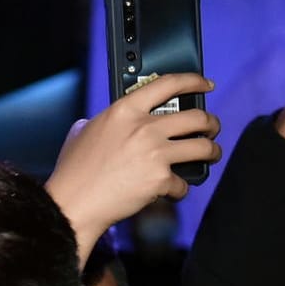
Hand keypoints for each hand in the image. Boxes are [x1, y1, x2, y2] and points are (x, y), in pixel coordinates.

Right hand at [44, 74, 220, 255]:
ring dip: (212, 151)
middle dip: (211, 122)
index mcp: (125, 111)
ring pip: (203, 147)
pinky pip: (182, 183)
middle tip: (211, 128)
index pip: (169, 84)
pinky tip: (171, 191)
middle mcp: (144, 128)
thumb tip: (104, 123)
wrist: (73, 205)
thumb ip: (100, 122)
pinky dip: (179, 189)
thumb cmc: (73, 173)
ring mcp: (155, 154)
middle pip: (197, 117)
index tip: (205, 84)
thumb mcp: (81, 133)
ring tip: (210, 155)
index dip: (194, 80)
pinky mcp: (160, 180)